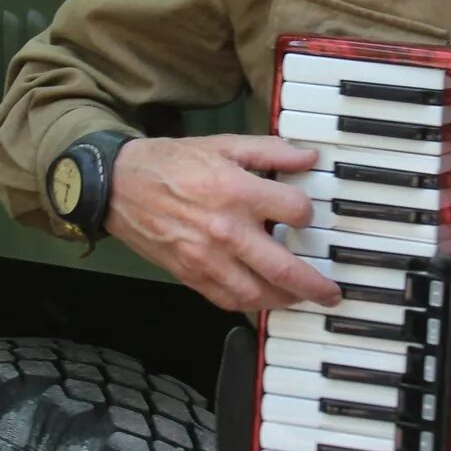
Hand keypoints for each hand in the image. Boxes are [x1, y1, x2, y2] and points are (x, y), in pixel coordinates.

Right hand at [105, 135, 341, 313]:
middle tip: (332, 292)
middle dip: (316, 285)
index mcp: (237, 191)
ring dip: (286, 300)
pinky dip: (250, 305)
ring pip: (259, 295)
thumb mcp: (223, 145)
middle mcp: (226, 230)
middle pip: (285, 269)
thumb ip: (270, 151)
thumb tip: (308, 158)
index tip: (305, 214)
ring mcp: (208, 258)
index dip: (308, 212)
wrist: (119, 185)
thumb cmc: (170, 163)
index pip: (295, 211)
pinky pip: (229, 301)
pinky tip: (262, 299)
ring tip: (300, 297)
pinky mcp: (191, 275)